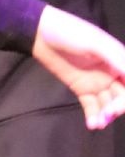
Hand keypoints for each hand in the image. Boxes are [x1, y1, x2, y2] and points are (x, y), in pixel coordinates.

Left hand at [33, 5, 124, 129]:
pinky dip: (93, 116)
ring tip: (98, 122)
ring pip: (109, 104)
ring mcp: (97, 82)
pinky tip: (92, 124)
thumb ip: (116, 58)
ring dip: (107, 115)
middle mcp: (112, 73)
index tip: (121, 104)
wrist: (40, 34)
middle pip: (123, 95)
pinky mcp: (81, 88)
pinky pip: (92, 106)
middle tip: (109, 112)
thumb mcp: (96, 43)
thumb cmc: (71, 32)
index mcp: (119, 59)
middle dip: (119, 107)